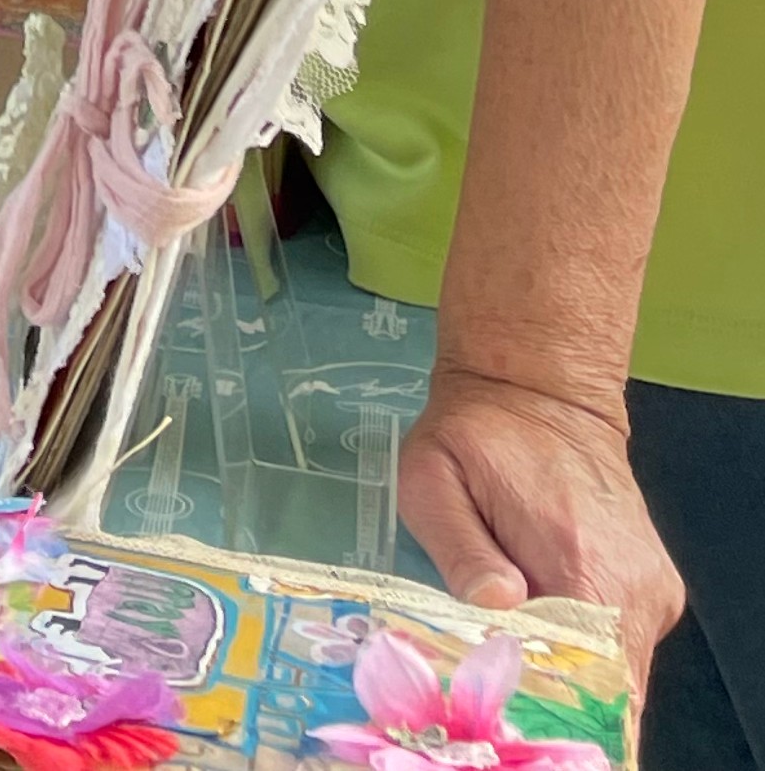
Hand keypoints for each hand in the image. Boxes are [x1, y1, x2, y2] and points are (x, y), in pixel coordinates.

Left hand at [401, 364, 682, 670]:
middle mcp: (633, 588)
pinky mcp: (654, 592)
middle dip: (552, 697)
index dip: (539, 699)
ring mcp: (652, 593)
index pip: (584, 678)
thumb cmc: (473, 435)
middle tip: (496, 683)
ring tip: (512, 656)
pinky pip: (621, 650)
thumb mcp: (433, 478)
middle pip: (605, 691)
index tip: (495, 691)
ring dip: (567, 676)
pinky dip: (584, 655)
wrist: (538, 387)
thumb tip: (494, 609)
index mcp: (582, 564)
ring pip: (617, 677)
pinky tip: (539, 634)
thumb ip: (459, 550)